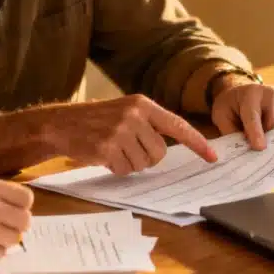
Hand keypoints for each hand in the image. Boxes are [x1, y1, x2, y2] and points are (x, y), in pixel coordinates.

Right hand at [35, 95, 215, 175]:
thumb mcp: (125, 111)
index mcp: (142, 104)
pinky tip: (102, 155)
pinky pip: (124, 169)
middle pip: (160, 153)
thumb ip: (148, 123)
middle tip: (127, 149)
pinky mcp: (107, 147)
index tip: (212, 157)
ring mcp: (120, 131)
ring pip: (143, 164)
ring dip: (129, 163)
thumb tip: (170, 147)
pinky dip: (115, 168)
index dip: (197, 143)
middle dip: (146, 157)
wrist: (60, 123)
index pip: (177, 125)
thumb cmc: (96, 120)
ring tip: (112, 149)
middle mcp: (134, 115)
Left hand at [211, 79, 273, 149]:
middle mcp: (270, 93)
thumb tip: (244, 151)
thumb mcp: (221, 116)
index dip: (256, 132)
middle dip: (267, 140)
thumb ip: (231, 132)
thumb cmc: (231, 107)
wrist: (242, 94)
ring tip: (264, 147)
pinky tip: (273, 140)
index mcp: (250, 93)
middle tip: (260, 156)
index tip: (260, 148)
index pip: (253, 115)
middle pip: (273, 123)